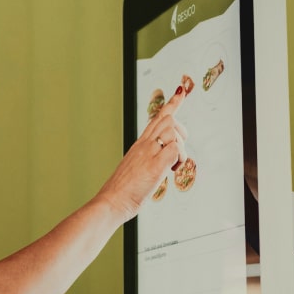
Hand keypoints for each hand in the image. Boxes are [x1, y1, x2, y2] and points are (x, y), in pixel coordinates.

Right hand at [97, 86, 187, 222]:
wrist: (111, 201)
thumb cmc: (122, 191)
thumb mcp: (137, 170)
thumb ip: (148, 162)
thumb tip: (161, 165)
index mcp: (140, 145)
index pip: (157, 118)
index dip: (172, 104)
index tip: (181, 92)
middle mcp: (144, 144)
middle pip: (168, 119)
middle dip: (182, 132)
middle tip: (178, 153)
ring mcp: (149, 153)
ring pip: (173, 132)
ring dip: (180, 149)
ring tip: (172, 167)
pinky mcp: (154, 165)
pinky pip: (175, 150)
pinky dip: (180, 159)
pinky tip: (171, 171)